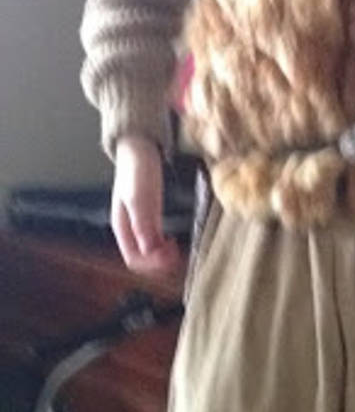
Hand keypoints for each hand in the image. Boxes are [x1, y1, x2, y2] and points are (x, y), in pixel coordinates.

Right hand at [112, 135, 179, 274]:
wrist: (139, 148)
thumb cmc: (137, 169)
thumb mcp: (140, 195)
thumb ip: (142, 222)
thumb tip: (148, 251)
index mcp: (121, 226)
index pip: (133, 259)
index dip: (151, 263)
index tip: (170, 256)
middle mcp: (128, 228)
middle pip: (140, 259)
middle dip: (158, 263)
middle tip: (177, 256)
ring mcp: (139, 222)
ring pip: (148, 251)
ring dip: (161, 257)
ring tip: (176, 251)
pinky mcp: (148, 215)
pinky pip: (153, 240)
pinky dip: (163, 247)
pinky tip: (172, 242)